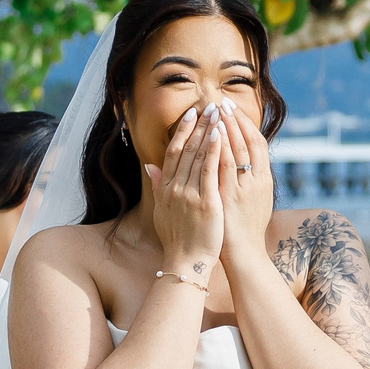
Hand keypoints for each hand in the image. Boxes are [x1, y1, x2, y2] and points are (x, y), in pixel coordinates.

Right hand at [144, 102, 225, 282]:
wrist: (186, 262)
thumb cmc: (177, 239)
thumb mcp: (162, 211)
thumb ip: (158, 186)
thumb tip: (149, 166)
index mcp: (166, 188)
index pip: (173, 152)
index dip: (182, 131)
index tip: (191, 114)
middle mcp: (174, 188)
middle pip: (186, 149)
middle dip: (198, 125)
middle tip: (208, 105)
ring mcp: (188, 194)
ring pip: (198, 155)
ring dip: (207, 131)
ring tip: (217, 113)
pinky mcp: (205, 203)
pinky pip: (209, 171)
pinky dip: (213, 150)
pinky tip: (220, 134)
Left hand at [218, 102, 274, 269]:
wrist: (244, 254)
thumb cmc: (242, 230)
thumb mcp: (250, 201)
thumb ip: (245, 180)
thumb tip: (236, 164)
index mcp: (263, 180)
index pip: (257, 143)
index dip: (245, 124)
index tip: (233, 108)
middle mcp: (258, 180)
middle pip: (249, 141)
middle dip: (236, 119)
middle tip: (224, 100)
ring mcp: (245, 187)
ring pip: (239, 149)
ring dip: (227, 127)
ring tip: (217, 109)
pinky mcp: (231, 195)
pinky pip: (226, 165)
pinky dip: (221, 147)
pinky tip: (213, 132)